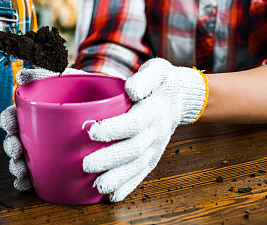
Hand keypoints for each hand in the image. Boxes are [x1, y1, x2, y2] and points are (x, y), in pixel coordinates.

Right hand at [0, 67, 85, 190]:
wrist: (116, 108)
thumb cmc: (89, 91)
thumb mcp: (70, 78)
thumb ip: (48, 73)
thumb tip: (22, 74)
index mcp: (38, 111)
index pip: (16, 115)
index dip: (8, 120)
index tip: (8, 124)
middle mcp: (40, 131)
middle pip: (18, 140)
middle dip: (11, 147)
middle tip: (15, 149)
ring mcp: (50, 149)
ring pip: (26, 160)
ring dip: (18, 166)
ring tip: (21, 170)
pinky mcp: (61, 165)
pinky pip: (41, 177)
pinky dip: (30, 182)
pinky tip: (27, 184)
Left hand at [82, 58, 207, 201]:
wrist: (180, 97)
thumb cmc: (161, 82)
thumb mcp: (157, 70)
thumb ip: (144, 78)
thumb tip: (131, 89)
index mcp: (155, 109)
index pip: (135, 122)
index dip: (114, 128)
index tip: (92, 131)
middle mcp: (157, 131)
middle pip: (134, 149)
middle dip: (110, 158)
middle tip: (86, 163)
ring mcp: (156, 146)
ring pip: (137, 166)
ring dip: (117, 178)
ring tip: (97, 184)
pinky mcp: (153, 157)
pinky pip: (141, 174)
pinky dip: (128, 186)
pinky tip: (112, 195)